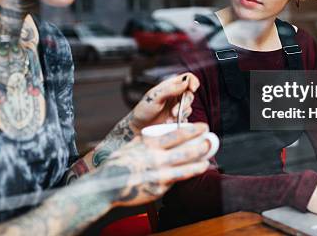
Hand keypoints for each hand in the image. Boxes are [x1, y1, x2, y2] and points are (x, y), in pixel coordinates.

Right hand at [93, 122, 210, 207]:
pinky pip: (176, 180)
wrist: (106, 185)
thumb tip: (159, 133)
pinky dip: (188, 174)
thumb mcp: (132, 146)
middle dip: (201, 145)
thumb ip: (147, 140)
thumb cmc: (118, 164)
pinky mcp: (158, 189)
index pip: (176, 134)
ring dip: (199, 162)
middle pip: (185, 150)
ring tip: (207, 160)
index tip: (203, 126)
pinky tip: (196, 171)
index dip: (192, 129)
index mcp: (149, 144)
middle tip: (211, 141)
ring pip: (185, 167)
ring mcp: (158, 174)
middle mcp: (155, 158)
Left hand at [132, 73, 199, 130]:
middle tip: (173, 112)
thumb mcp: (154, 97)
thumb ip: (170, 89)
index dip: (193, 81)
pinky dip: (180, 121)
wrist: (139, 127)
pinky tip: (169, 123)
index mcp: (171, 85)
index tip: (192, 89)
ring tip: (168, 120)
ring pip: (189, 107)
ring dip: (181, 114)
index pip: (188, 78)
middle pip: (190, 94)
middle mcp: (176, 95)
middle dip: (184, 103)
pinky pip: (186, 118)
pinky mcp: (179, 118)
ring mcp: (178, 107)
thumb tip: (185, 82)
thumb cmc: (144, 110)